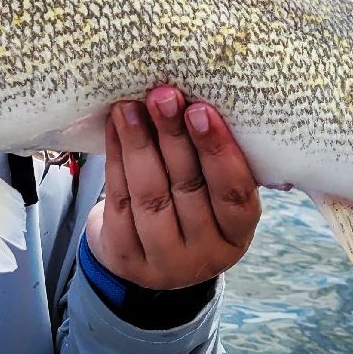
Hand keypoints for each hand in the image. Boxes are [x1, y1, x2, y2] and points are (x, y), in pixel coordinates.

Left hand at [86, 86, 260, 290]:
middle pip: (189, 188)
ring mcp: (163, 260)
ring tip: (129, 106)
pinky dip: (115, 159)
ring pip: (150, 195)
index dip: (219, 151)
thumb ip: (214, 158)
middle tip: (163, 95)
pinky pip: (119, 201)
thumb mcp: (213, 192)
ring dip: (138, 144)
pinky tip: (114, 128)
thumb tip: (197, 93)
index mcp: (238, 234)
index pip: (234, 193)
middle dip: (174, 137)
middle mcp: (205, 254)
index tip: (201, 110)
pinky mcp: (125, 256)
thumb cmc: (191, 206)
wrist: (146, 252)